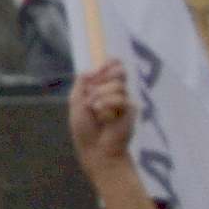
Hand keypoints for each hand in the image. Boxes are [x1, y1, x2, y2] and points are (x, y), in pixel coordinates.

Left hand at [71, 61, 161, 208]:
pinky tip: (102, 114)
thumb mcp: (76, 102)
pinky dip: (108, 104)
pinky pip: (121, 98)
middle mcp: (115, 94)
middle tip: (94, 93)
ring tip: (95, 110)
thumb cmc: (85, 129)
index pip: (110, 72)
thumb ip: (82, 83)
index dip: (111, 64)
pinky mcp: (132, 111)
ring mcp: (124, 102)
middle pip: (117, 73)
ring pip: (117, 85)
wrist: (96, 149)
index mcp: (101, 91)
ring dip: (101, 95)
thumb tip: (91, 69)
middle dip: (105, 78)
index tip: (112, 60)